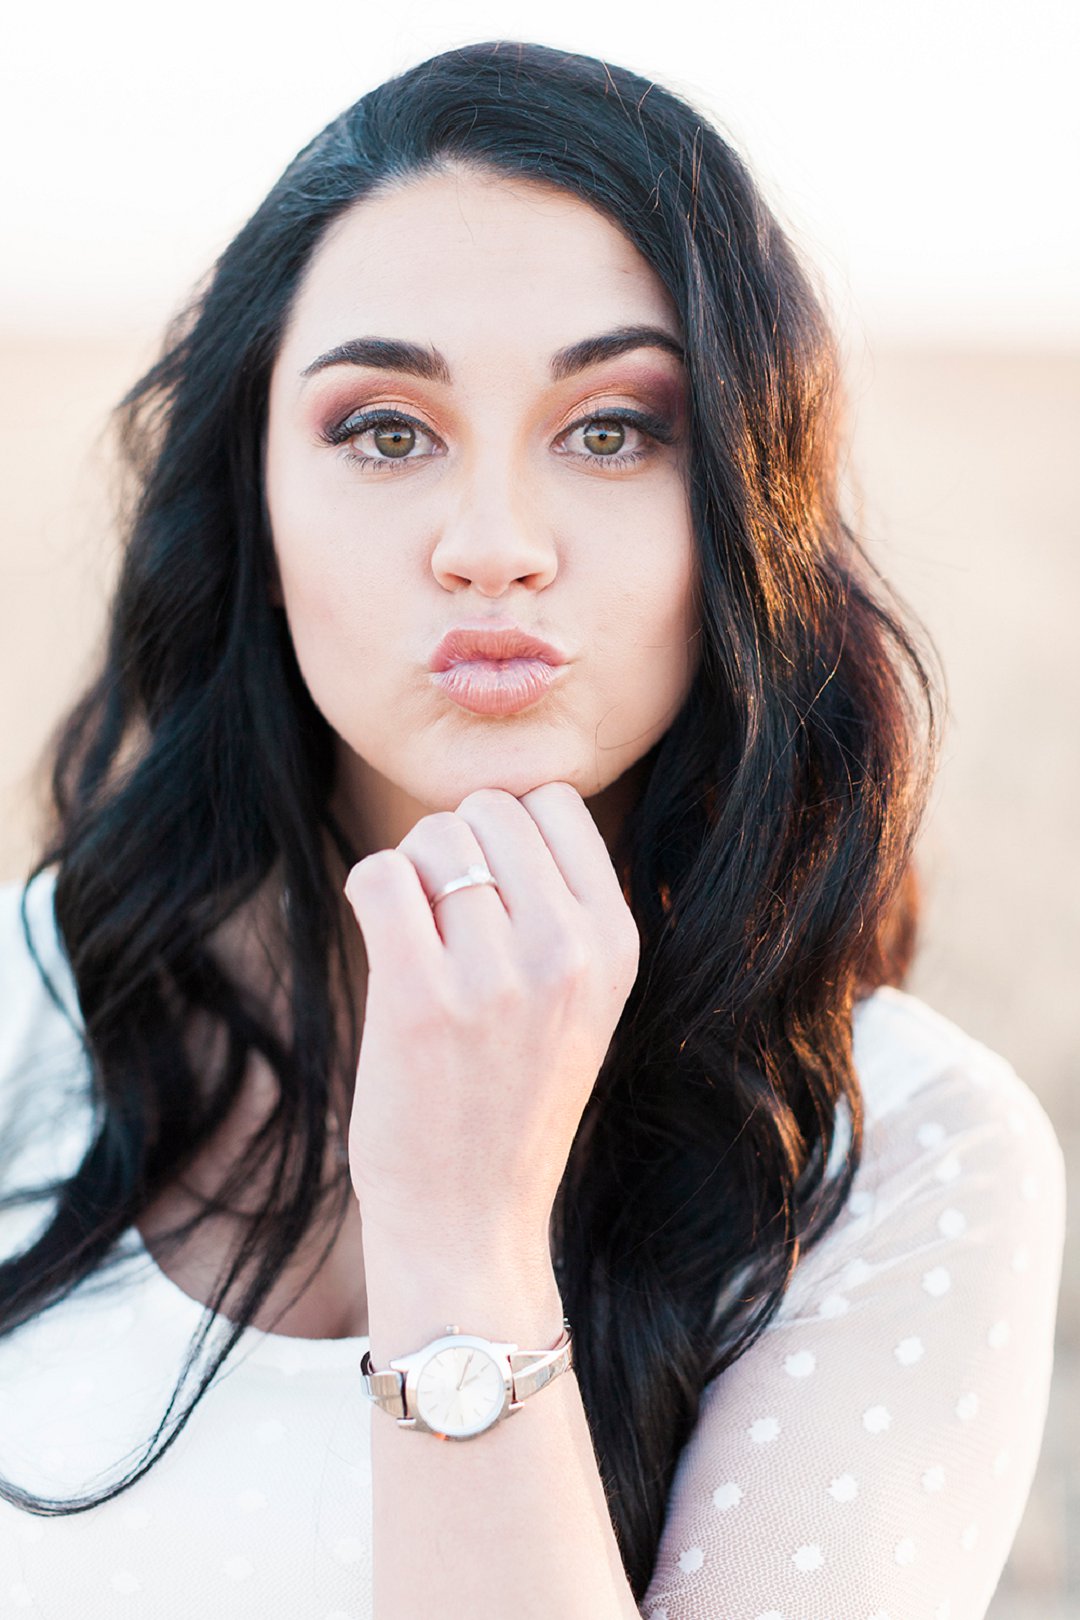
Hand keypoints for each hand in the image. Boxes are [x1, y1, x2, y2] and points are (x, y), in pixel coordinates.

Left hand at [342, 782, 639, 1258]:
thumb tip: (494, 804)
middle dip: (454, 847)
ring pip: (433, 838)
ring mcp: (497, 976)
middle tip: (446, 922)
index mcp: (617, 944)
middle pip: (488, 809)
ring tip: (419, 943)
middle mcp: (569, 951)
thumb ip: (561, 906)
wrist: (470, 1218)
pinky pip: (382, 875)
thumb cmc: (511, 1099)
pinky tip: (383, 938)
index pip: (555, 802)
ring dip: (411, 876)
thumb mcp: (582, 999)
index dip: (507, 831)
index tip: (491, 890)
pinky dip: (372, 890)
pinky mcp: (421, 1000)